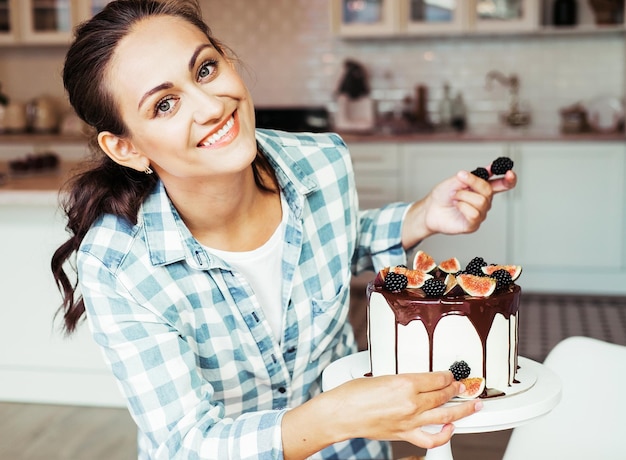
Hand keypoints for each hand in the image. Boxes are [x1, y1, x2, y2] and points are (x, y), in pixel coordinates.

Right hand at [281, 371, 481, 458]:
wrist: (341, 414)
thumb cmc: (352, 394)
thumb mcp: (381, 376)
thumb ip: (402, 380)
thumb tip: (416, 383)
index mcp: (405, 383)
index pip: (436, 378)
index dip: (448, 375)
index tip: (451, 374)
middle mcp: (411, 402)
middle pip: (443, 394)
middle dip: (457, 389)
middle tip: (464, 385)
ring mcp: (410, 420)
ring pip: (445, 415)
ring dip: (462, 409)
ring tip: (472, 405)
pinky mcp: (405, 433)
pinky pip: (431, 438)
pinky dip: (445, 434)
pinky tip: (450, 428)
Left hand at [402, 166, 516, 248]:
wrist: (429, 209)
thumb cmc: (442, 195)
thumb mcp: (455, 180)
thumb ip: (471, 176)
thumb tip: (487, 170)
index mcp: (482, 189)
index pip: (502, 184)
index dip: (509, 179)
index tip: (509, 173)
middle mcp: (484, 201)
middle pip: (489, 190)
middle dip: (473, 183)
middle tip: (460, 179)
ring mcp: (480, 213)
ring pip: (481, 201)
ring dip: (463, 196)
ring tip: (455, 197)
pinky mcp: (473, 224)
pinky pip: (475, 214)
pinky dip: (463, 207)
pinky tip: (457, 207)